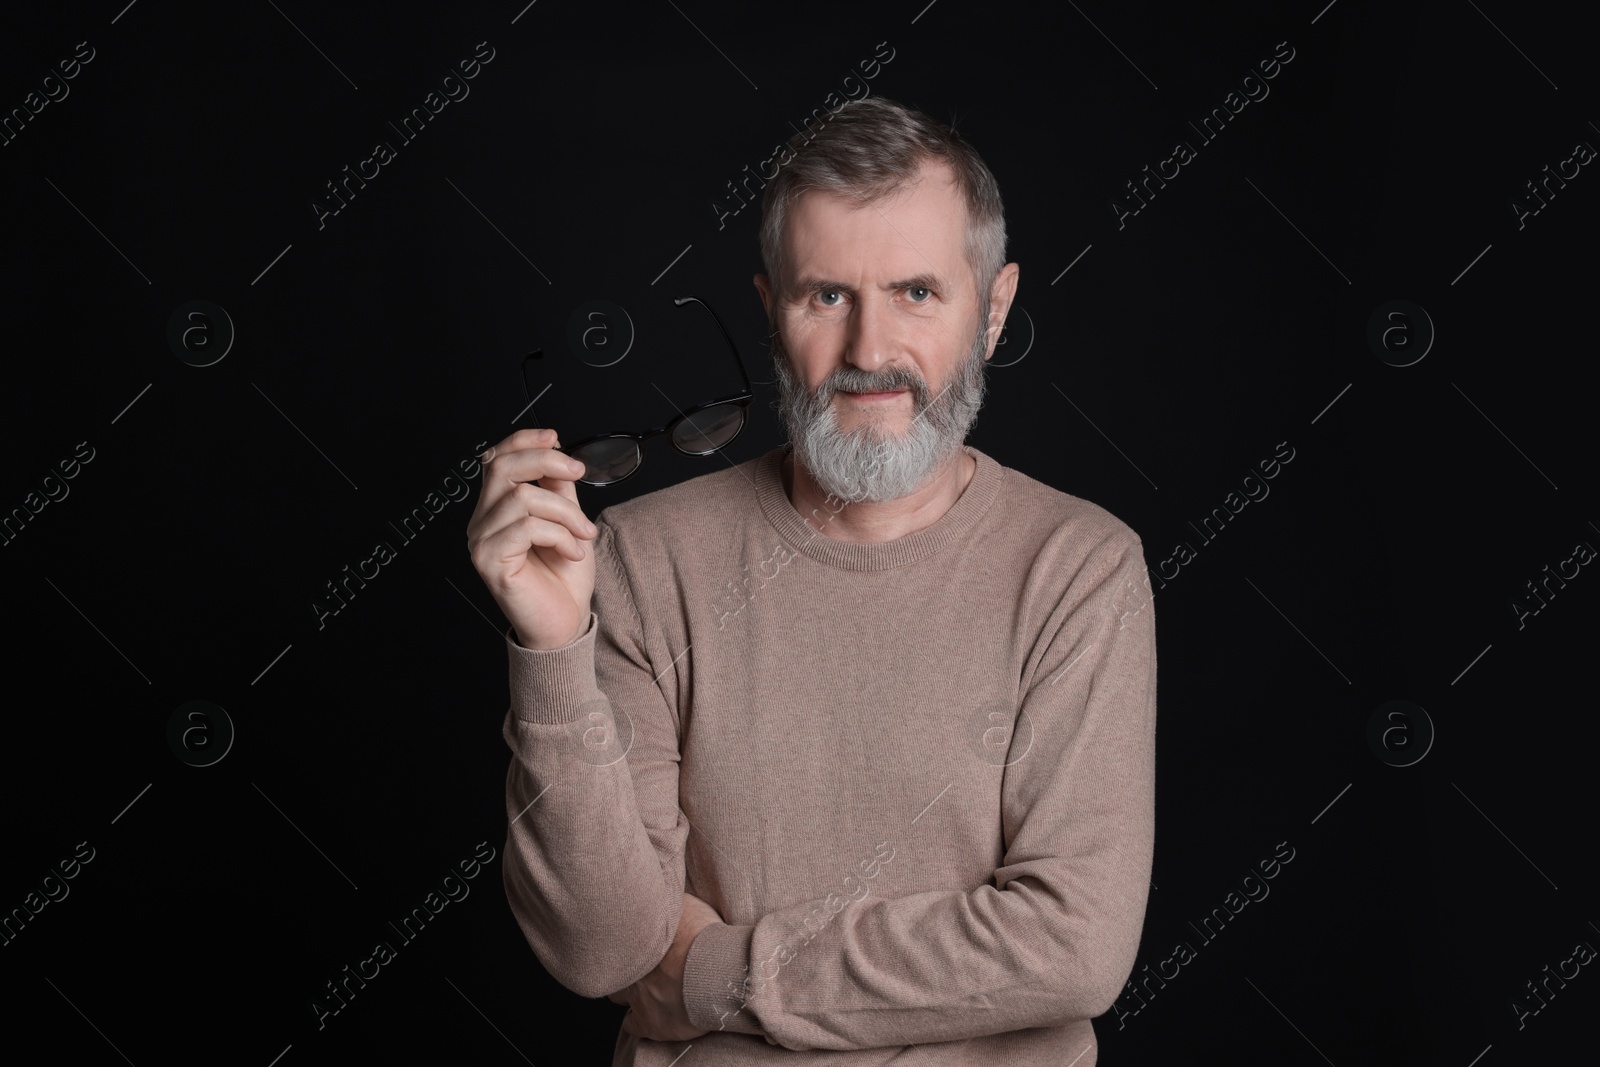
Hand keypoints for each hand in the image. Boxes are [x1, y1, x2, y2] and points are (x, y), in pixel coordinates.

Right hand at [466, 428, 596, 649]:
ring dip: (565, 513)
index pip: (497, 459)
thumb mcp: (567, 521)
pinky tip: (571, 553)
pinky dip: (559, 536)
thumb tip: (558, 453)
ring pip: (523, 498)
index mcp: (496, 508)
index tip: (557, 438)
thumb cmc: (563, 578)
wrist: (564, 623)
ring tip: (584, 535)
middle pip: (503, 467)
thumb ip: (558, 488)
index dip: (524, 440)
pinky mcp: (489, 561)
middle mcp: (481, 522)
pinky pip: (527, 528)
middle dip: (547, 461)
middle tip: (578, 473)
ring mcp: (481, 542)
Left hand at [607, 893, 723, 1041]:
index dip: (629, 941)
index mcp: (638, 941)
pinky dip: (639, 1021)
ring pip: (618, 996)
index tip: (639, 941)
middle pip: (615, 966)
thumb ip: (670, 901)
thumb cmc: (704, 936)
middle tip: (642, 963)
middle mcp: (631, 967)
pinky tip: (651, 1017)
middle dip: (625, 965)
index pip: (617, 939)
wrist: (714, 972)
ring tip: (646, 988)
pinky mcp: (649, 1023)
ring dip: (629, 991)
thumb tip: (664, 893)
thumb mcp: (686, 904)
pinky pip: (632, 1025)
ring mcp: (637, 996)